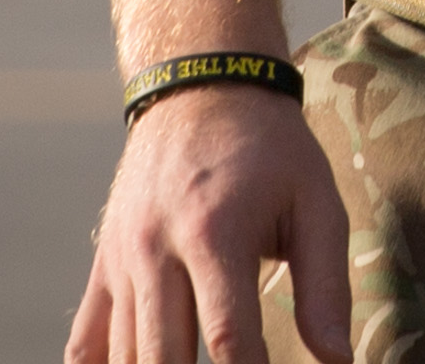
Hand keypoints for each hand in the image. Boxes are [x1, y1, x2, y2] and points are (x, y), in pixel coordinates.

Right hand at [74, 81, 352, 363]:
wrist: (200, 88)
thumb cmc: (271, 150)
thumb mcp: (317, 201)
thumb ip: (327, 286)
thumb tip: (340, 360)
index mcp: (214, 232)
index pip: (230, 338)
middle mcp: (155, 250)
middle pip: (165, 358)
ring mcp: (121, 261)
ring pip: (125, 357)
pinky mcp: (103, 267)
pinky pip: (84, 343)